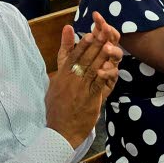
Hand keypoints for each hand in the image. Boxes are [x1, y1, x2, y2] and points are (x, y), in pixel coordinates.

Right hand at [46, 15, 121, 147]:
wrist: (60, 131)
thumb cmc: (57, 110)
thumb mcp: (54, 87)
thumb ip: (60, 73)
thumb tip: (64, 63)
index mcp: (62, 76)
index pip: (73, 56)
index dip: (82, 44)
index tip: (90, 34)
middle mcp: (71, 80)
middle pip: (85, 58)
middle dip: (95, 45)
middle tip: (103, 32)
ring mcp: (80, 88)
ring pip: (92, 68)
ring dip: (101, 55)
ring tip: (108, 44)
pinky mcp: (90, 98)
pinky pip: (98, 84)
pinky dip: (104, 74)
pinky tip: (109, 66)